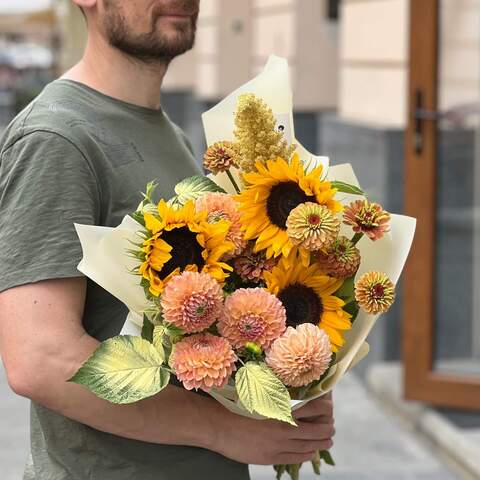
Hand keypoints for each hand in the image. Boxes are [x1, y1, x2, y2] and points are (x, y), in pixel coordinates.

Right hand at [211, 392, 334, 464]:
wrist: (218, 425)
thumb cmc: (238, 405)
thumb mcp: (261, 394)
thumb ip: (280, 397)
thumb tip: (297, 395)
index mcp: (282, 408)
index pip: (315, 408)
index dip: (326, 408)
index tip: (328, 407)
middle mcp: (284, 427)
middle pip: (317, 431)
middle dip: (327, 429)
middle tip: (331, 427)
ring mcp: (278, 445)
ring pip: (309, 446)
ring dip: (321, 443)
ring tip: (327, 440)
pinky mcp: (271, 457)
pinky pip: (296, 458)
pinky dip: (307, 454)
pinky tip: (312, 452)